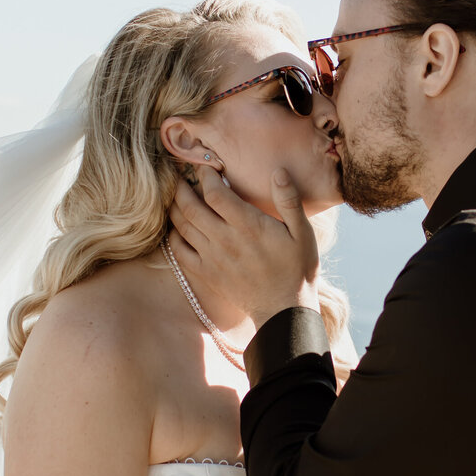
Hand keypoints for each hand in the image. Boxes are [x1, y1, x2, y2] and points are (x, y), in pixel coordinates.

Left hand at [167, 166, 320, 330]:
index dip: (206, 175)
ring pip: (182, 227)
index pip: (215, 193)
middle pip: (191, 207)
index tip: (206, 166)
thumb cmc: (297, 269)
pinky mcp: (207, 274)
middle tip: (181, 177)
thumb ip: (289, 201)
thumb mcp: (302, 233)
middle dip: (182, 188)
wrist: (284, 310)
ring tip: (176, 197)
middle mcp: (225, 239)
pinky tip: (176, 228)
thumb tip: (278, 172)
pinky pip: (180, 252)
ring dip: (175, 208)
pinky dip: (173, 236)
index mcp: (248, 226)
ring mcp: (212, 258)